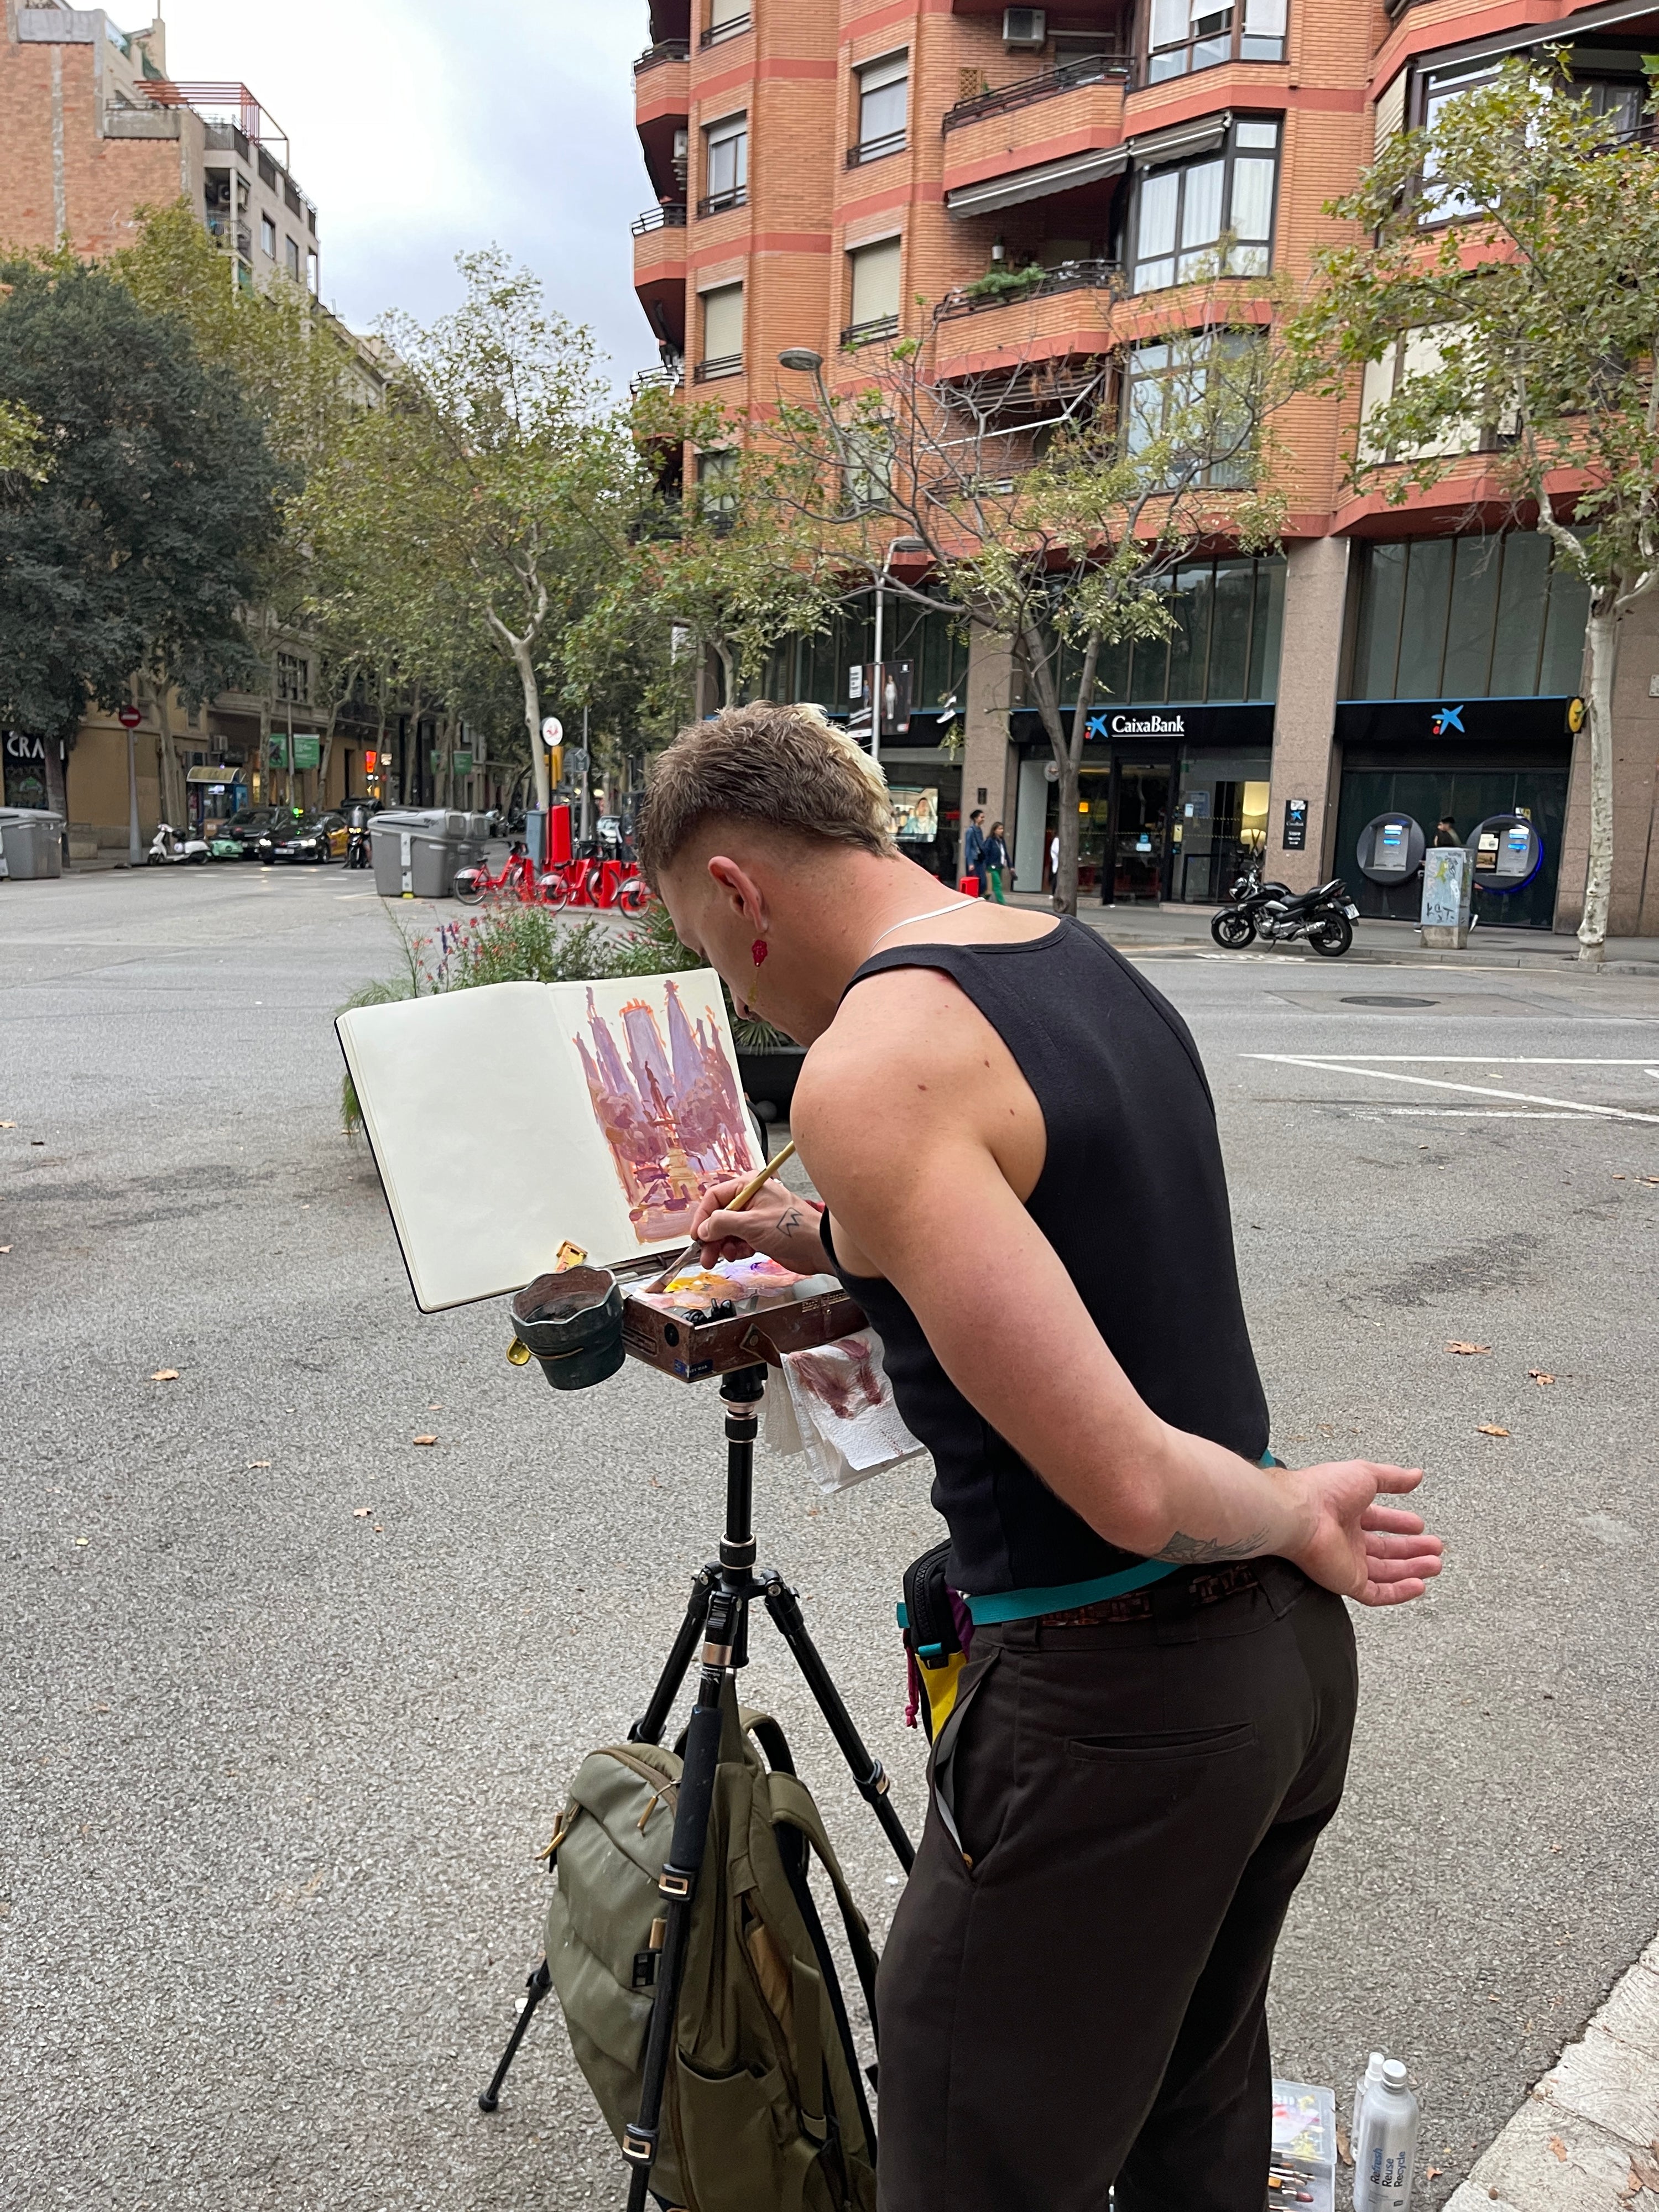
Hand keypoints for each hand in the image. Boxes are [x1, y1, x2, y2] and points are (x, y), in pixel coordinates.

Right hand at [693, 1177, 826, 1275]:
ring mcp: (756, 1217)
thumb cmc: (793, 1229)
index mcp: (748, 1187)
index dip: (703, 1218)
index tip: (697, 1236)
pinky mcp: (762, 1233)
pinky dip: (737, 1249)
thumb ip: (722, 1224)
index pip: (715, 1198)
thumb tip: (704, 1228)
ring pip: (728, 1231)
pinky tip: (740, 1254)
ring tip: (725, 1257)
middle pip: (719, 1217)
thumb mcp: (751, 1224)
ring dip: (723, 1245)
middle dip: (712, 1237)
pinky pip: (740, 1240)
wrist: (818, 1248)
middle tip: (705, 1255)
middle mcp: (751, 1200)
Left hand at [1285, 1461, 1444, 1607]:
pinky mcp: (1347, 1581)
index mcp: (1348, 1512)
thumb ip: (1392, 1477)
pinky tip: (1418, 1586)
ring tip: (1435, 1565)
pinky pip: (1376, 1594)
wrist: (1300, 1515)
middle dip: (1412, 1550)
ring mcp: (1347, 1561)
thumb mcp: (1366, 1475)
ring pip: (1386, 1572)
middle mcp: (1347, 1538)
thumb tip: (1416, 1474)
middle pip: (1386, 1549)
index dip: (1400, 1523)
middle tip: (1435, 1548)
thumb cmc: (1324, 1491)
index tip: (1419, 1526)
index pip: (1379, 1521)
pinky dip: (1399, 1592)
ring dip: (1412, 1570)